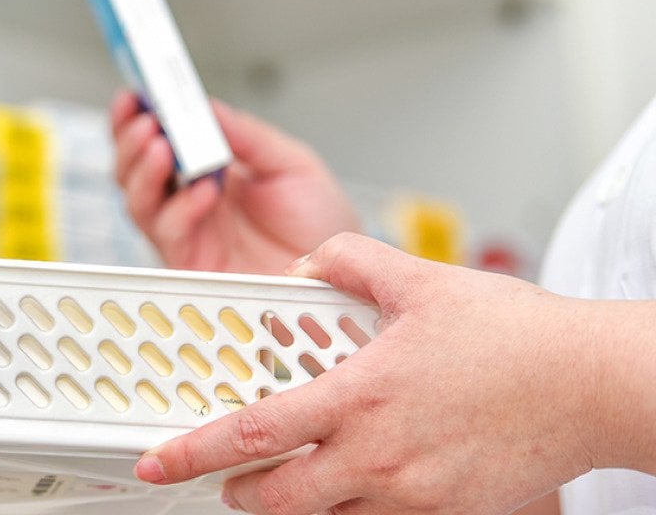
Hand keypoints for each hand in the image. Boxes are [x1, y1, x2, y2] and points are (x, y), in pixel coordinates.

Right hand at [110, 91, 357, 273]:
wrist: (342, 274)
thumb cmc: (320, 224)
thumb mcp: (290, 163)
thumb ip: (246, 135)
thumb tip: (206, 107)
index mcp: (208, 170)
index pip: (158, 140)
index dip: (138, 117)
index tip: (135, 92)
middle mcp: (190, 200)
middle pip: (134, 170)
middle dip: (130, 140)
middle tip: (145, 119)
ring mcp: (188, 232)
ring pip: (138, 202)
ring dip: (144, 171)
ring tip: (161, 146)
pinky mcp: (193, 263)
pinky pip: (169, 233)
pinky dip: (180, 209)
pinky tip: (203, 191)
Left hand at [133, 233, 628, 514]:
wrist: (591, 384)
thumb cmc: (515, 335)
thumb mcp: (419, 279)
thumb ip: (348, 261)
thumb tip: (309, 261)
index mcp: (358, 395)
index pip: (253, 434)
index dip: (194, 453)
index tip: (158, 463)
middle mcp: (377, 454)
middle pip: (276, 499)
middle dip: (238, 493)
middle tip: (226, 479)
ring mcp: (411, 493)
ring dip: (295, 504)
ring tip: (291, 479)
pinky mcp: (445, 513)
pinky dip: (354, 509)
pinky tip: (361, 480)